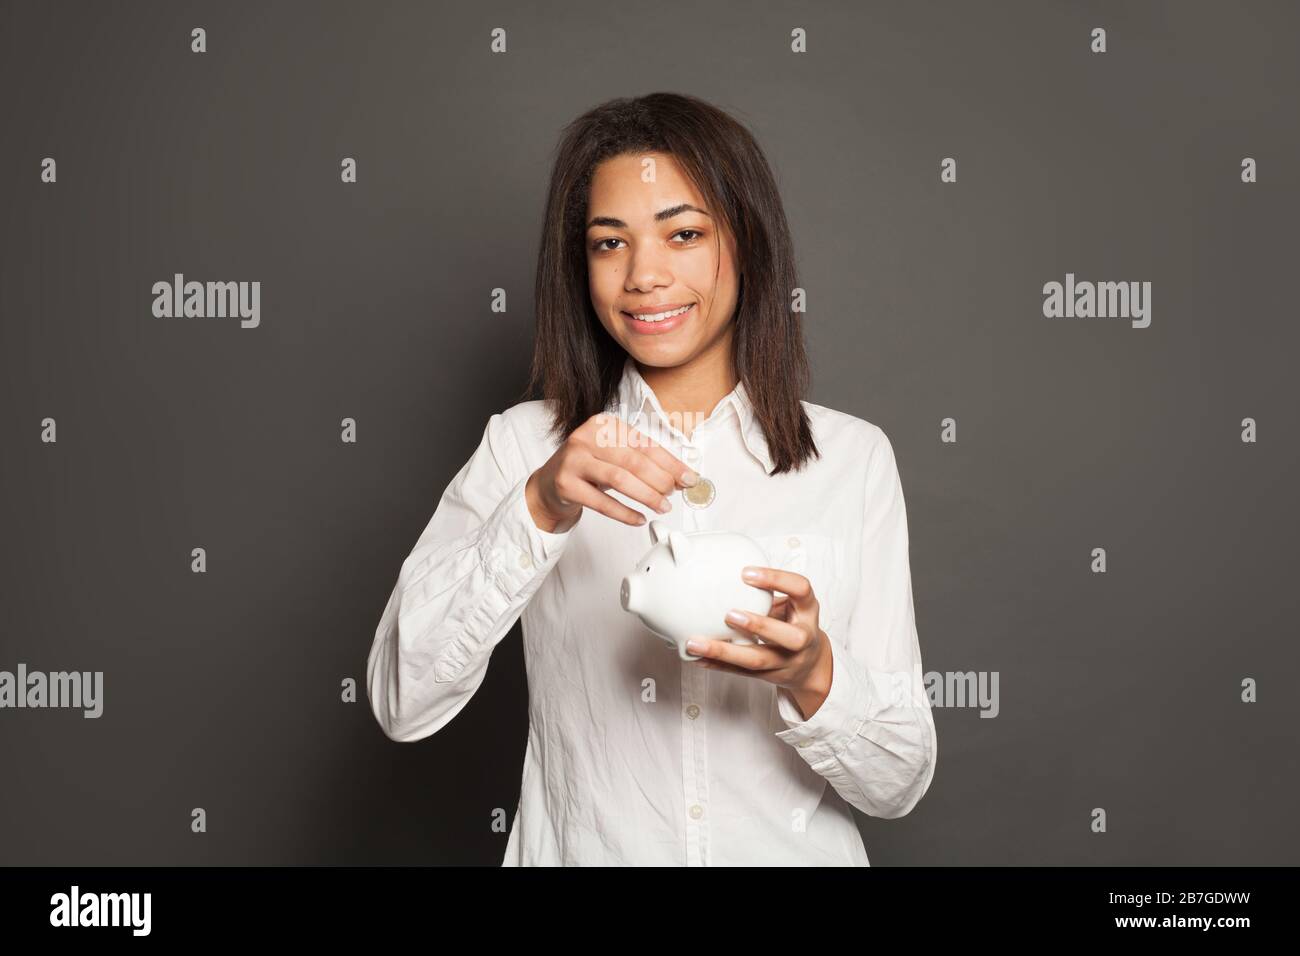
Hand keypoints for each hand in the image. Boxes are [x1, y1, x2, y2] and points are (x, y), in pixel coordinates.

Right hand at [525, 412, 698, 531]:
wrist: (549, 484)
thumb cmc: (589, 468)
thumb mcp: (615, 457)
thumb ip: (645, 462)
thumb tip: (681, 477)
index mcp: (603, 424)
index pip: (644, 443)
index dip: (670, 463)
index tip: (689, 478)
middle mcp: (586, 437)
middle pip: (633, 460)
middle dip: (660, 480)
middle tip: (673, 495)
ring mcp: (573, 459)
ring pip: (619, 478)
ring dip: (646, 496)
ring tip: (661, 507)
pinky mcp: (565, 483)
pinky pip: (601, 502)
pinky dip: (624, 513)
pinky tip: (638, 519)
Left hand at [688, 566, 832, 720]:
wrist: (811, 665)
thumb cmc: (794, 623)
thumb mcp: (793, 603)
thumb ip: (768, 590)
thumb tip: (724, 564)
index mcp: (808, 611)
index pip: (801, 589)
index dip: (777, 580)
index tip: (746, 573)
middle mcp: (803, 638)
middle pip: (790, 637)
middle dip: (760, 625)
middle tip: (729, 614)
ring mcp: (787, 661)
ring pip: (758, 660)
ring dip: (725, 651)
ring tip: (696, 642)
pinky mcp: (770, 676)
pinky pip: (741, 673)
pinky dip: (717, 665)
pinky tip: (696, 658)